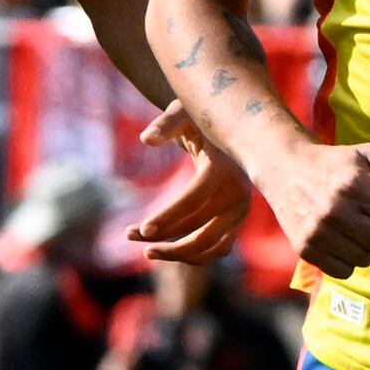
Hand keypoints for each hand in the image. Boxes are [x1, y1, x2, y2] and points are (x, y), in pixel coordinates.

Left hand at [125, 109, 250, 265]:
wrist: (231, 129)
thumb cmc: (200, 119)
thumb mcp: (183, 113)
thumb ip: (165, 125)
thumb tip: (146, 139)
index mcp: (224, 171)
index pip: (194, 201)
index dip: (167, 217)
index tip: (142, 230)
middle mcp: (238, 196)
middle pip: (200, 231)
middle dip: (163, 238)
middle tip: (128, 234)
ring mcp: (241, 213)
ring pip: (209, 248)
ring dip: (176, 253)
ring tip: (144, 250)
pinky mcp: (237, 222)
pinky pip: (217, 249)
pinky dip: (192, 255)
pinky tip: (164, 248)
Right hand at [255, 136, 369, 278]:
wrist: (283, 169)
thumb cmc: (332, 163)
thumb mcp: (362, 155)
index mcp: (353, 185)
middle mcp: (335, 210)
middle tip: (363, 217)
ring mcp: (318, 232)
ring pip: (364, 258)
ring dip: (363, 247)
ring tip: (350, 230)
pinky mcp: (304, 248)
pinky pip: (343, 271)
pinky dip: (344, 261)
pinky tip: (337, 242)